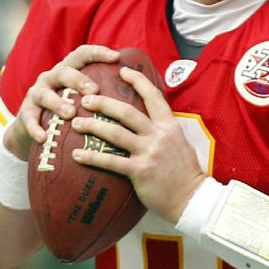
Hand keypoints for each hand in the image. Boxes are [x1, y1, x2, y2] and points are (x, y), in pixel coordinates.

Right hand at [3, 45, 120, 159]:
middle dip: (79, 80)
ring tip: (70, 113)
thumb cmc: (69, 111)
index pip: (82, 54)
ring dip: (58, 103)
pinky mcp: (25, 112)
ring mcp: (37, 94)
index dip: (98, 52)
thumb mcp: (82, 98)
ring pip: (45, 94)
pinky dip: (35, 128)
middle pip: (64, 72)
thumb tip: (139, 93)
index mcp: (68, 70)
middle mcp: (51, 77)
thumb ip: (102, 93)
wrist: (35, 128)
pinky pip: (29, 119)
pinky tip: (43, 137)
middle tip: (94, 91)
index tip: (116, 57)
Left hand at [70, 65, 205, 223]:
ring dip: (93, 125)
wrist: (192, 198)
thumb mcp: (180, 144)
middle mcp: (159, 135)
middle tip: (85, 99)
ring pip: (115, 132)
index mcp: (169, 126)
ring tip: (76, 123)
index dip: (137, 81)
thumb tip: (151, 121)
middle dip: (103, 103)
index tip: (122, 71)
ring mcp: (149, 152)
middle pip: (127, 111)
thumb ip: (165, 131)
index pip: (153, 96)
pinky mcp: (140, 171)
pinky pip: (111, 161)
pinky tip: (77, 155)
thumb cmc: (185, 173)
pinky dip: (92, 156)